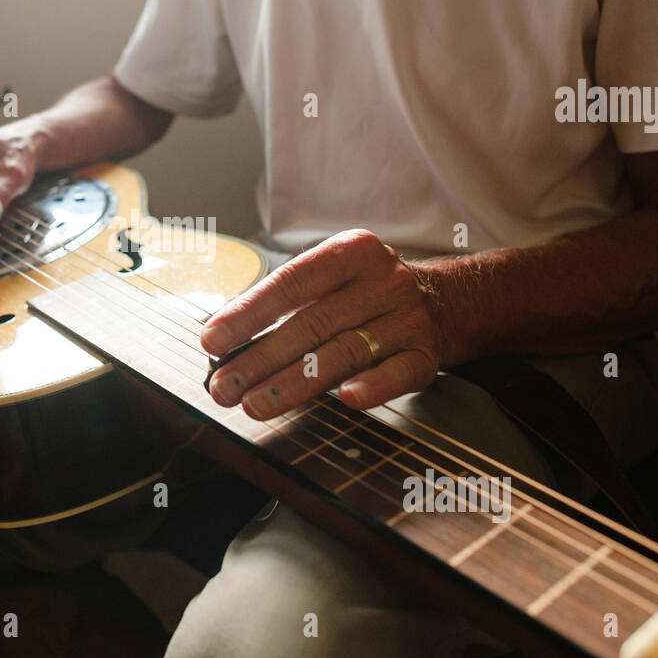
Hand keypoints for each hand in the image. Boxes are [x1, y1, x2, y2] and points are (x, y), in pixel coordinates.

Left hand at [201, 230, 444, 418]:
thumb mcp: (333, 281)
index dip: (248, 313)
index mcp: (350, 253)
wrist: (446, 300)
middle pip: (313, 323)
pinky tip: (346, 400)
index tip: (211, 340)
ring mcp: (407, 318)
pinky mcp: (426, 355)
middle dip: (260, 358)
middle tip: (223, 387)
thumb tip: (224, 345)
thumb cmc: (366, 294)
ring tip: (254, 404)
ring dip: (295, 383)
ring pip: (345, 352)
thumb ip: (287, 306)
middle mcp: (382, 281)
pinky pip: (398, 373)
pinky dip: (373, 386)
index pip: (290, 283)